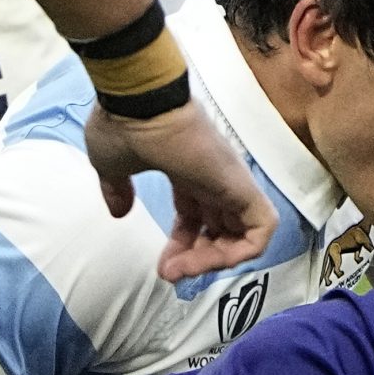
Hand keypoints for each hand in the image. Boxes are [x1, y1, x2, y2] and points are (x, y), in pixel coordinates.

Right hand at [82, 102, 276, 283]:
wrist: (137, 101)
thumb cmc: (123, 124)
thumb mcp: (111, 165)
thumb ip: (118, 190)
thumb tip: (119, 211)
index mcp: (186, 170)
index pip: (196, 216)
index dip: (182, 245)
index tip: (163, 265)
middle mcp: (213, 177)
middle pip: (221, 230)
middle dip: (199, 259)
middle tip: (172, 273)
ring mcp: (230, 182)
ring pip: (243, 235)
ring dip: (216, 261)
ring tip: (184, 271)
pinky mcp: (242, 186)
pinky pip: (261, 229)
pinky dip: (244, 252)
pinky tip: (215, 261)